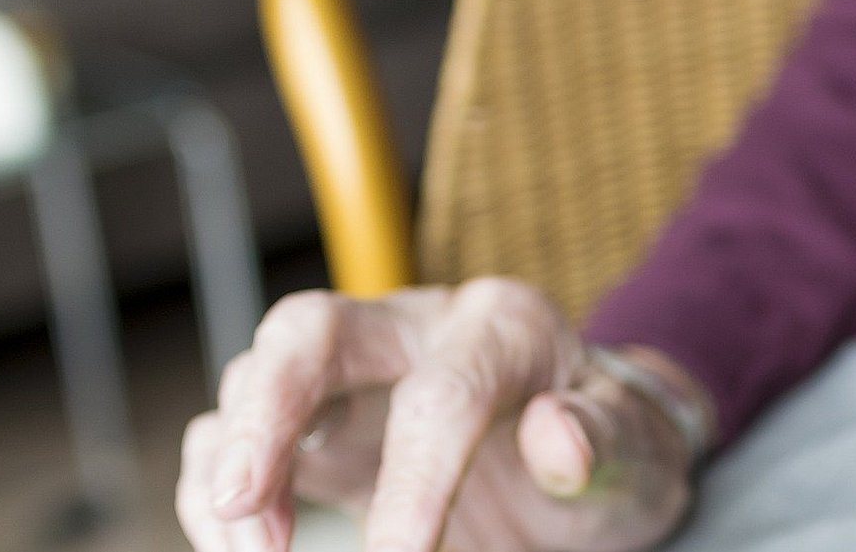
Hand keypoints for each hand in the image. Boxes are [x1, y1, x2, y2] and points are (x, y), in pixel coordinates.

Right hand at [176, 277, 706, 551]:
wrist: (593, 457)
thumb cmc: (615, 449)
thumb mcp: (640, 451)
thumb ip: (606, 441)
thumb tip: (558, 435)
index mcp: (502, 327)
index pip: (443, 393)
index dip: (416, 481)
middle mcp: (413, 329)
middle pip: (311, 332)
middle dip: (267, 412)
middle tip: (243, 502)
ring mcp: (354, 376)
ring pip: (256, 381)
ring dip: (233, 465)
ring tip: (249, 551)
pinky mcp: (315, 430)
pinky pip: (236, 440)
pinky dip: (215, 493)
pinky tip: (236, 545)